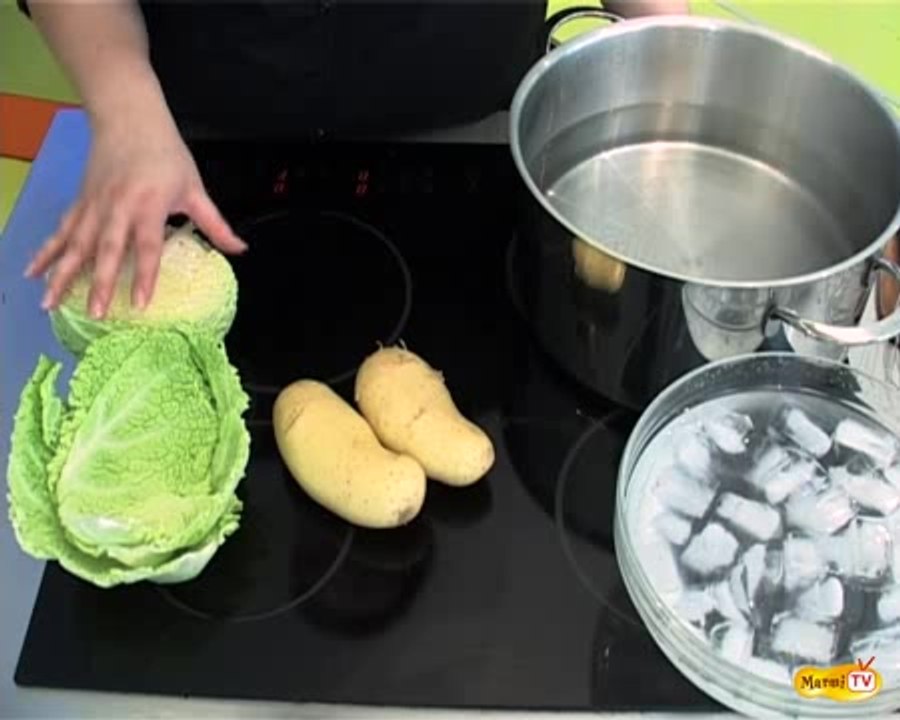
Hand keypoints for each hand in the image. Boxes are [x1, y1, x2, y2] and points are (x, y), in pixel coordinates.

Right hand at [25, 118, 246, 318]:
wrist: (128, 116)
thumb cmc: (165, 152)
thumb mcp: (195, 188)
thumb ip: (215, 224)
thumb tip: (240, 249)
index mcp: (148, 205)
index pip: (148, 246)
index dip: (144, 275)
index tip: (141, 303)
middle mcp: (117, 208)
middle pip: (107, 251)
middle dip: (100, 283)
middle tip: (96, 313)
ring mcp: (94, 206)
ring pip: (75, 245)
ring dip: (62, 275)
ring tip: (49, 303)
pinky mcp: (80, 203)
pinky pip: (61, 232)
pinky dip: (46, 252)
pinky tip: (33, 273)